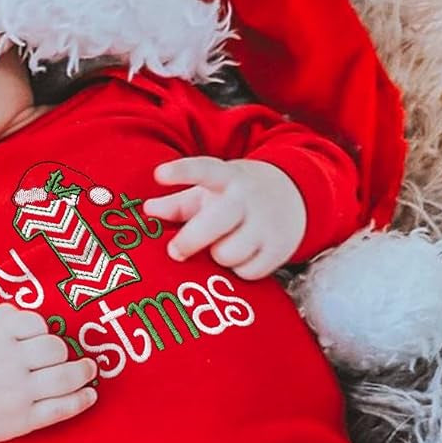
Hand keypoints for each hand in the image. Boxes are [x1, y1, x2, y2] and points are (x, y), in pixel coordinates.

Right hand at [0, 304, 98, 442]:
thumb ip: (2, 318)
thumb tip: (34, 314)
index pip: (38, 324)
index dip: (42, 331)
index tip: (39, 338)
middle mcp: (8, 362)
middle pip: (56, 349)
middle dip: (62, 352)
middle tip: (64, 357)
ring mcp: (18, 393)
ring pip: (66, 378)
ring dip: (83, 372)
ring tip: (88, 369)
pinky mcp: (23, 420)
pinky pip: (62, 408)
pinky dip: (82, 400)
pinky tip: (90, 395)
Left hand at [143, 157, 306, 278]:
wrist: (294, 196)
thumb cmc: (235, 198)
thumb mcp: (208, 193)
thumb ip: (177, 203)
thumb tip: (147, 211)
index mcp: (225, 178)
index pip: (204, 170)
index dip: (181, 172)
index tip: (159, 175)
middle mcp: (246, 198)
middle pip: (214, 223)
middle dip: (190, 241)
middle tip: (175, 252)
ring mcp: (265, 223)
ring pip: (226, 254)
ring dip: (219, 256)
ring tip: (225, 246)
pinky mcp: (278, 248)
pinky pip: (246, 272)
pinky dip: (240, 270)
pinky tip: (245, 256)